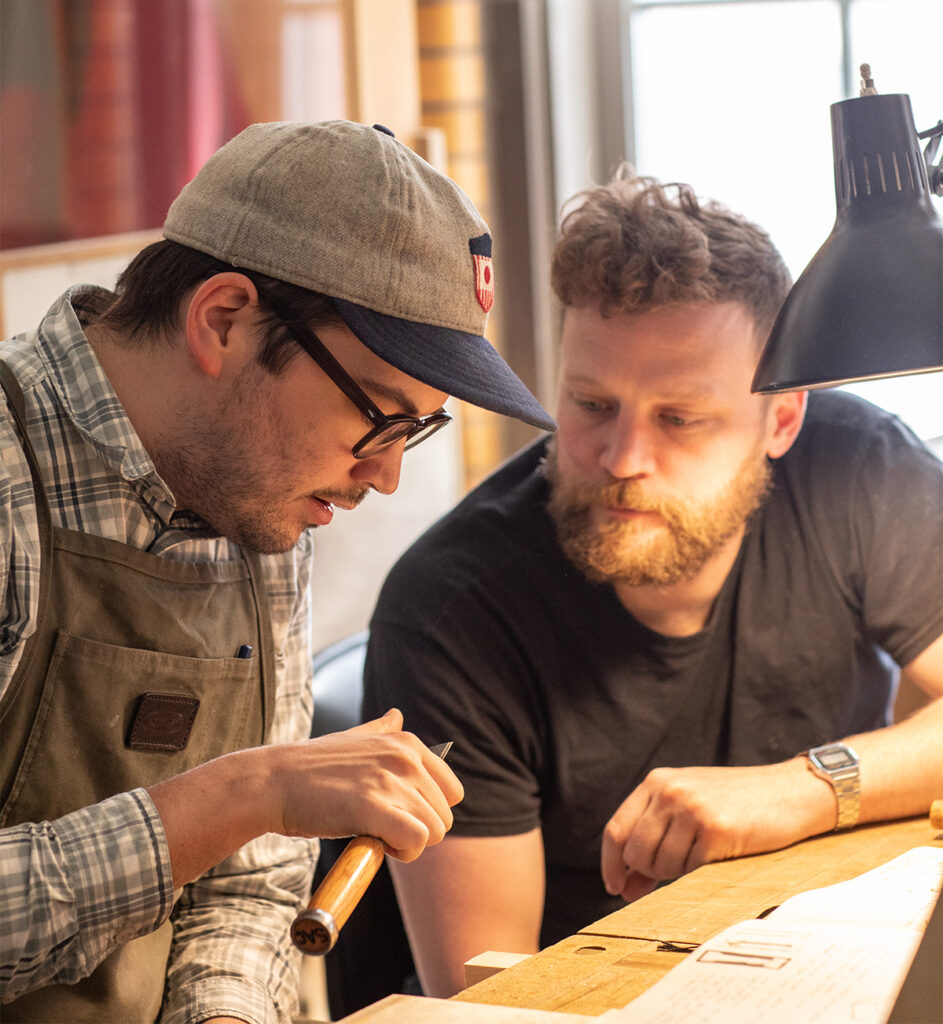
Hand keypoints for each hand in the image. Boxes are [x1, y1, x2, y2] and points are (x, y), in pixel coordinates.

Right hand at [270, 708, 463, 862]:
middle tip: (380, 828)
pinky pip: (416, 841)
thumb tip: (397, 715)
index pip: (452, 791)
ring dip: (407, 845)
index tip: (396, 814)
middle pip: (444, 817)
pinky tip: (376, 844)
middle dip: (417, 831)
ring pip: (434, 831)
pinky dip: (401, 853)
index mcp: (407, 742)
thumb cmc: (311, 767)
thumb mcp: (352, 738)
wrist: (272, 782)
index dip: (427, 812)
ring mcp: (391, 780)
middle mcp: (405, 757)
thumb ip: (381, 730)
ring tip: (374, 834)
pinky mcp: (374, 807)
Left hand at [600, 759, 833, 902]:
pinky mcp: (715, 829)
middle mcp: (669, 791)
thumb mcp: (688, 808)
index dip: (611, 864)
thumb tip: (624, 886)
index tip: (615, 887)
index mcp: (657, 781)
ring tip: (704, 853)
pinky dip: (700, 873)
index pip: (616, 830)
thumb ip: (654, 838)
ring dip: (677, 873)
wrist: (790, 792)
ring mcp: (691, 808)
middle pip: (635, 853)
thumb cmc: (739, 805)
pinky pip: (690, 870)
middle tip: (677, 870)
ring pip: (661, 865)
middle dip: (650, 873)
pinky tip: (719, 854)